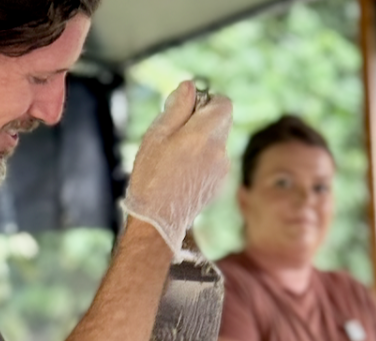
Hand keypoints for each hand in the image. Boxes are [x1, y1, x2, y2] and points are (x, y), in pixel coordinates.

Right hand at [121, 81, 232, 254]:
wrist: (158, 219)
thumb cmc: (151, 174)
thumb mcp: (157, 135)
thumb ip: (177, 108)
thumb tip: (190, 86)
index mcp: (203, 135)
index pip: (224, 103)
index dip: (208, 100)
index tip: (189, 109)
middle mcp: (219, 150)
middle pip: (221, 122)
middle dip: (202, 120)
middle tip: (177, 132)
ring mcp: (222, 169)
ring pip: (217, 142)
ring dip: (201, 141)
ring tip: (175, 157)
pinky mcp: (219, 183)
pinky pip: (215, 160)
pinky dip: (202, 159)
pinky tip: (182, 172)